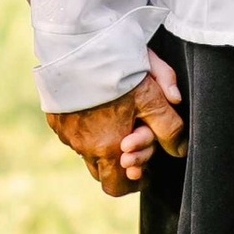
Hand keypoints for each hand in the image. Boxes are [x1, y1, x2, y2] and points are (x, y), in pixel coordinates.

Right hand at [47, 51, 186, 196]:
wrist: (79, 45)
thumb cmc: (119, 70)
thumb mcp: (152, 96)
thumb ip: (169, 127)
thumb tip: (178, 149)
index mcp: (108, 148)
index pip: (117, 187)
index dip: (133, 184)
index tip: (144, 172)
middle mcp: (83, 147)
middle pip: (101, 173)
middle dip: (117, 166)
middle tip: (132, 147)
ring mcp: (66, 133)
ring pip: (85, 152)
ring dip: (100, 147)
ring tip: (113, 124)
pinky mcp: (54, 118)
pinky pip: (70, 134)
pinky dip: (84, 130)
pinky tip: (94, 110)